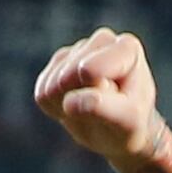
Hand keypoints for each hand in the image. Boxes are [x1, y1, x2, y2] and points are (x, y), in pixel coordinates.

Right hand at [33, 29, 170, 167]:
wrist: (120, 132)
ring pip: (52, 85)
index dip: (95, 97)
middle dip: (81, 101)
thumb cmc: (129, 125)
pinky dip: (56, 109)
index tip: (119, 104)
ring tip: (92, 110)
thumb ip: (102, 109)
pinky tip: (77, 106)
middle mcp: (103, 40)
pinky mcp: (57, 63)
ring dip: (68, 107)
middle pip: (68, 76)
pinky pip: (42, 93)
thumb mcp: (126, 123)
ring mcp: (78, 49)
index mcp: (127, 48)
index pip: (91, 71)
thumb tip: (69, 103)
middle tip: (104, 111)